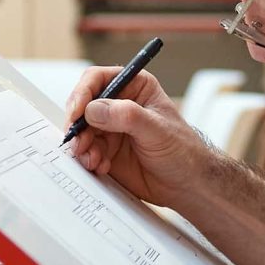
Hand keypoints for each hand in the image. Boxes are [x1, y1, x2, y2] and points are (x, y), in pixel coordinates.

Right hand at [64, 67, 209, 207]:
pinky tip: (102, 167)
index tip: (77, 113)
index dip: (83, 93)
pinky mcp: (106, 150)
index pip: (98, 79)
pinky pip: (86, 151)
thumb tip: (94, 109)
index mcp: (135, 87)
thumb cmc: (183, 151)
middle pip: (83, 106)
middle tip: (81, 144)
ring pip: (81, 131)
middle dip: (78, 125)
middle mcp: (119, 105)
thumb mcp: (158, 130)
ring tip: (95, 160)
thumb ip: (127, 116)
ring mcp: (111, 128)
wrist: (188, 184)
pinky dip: (88, 159)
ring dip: (82, 146)